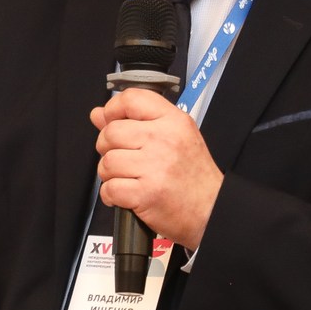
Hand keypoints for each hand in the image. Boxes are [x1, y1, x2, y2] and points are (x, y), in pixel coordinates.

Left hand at [90, 88, 223, 251]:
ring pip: (107, 161)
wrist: (211, 210)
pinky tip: (125, 194)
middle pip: (111, 132)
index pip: (132, 99)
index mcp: (173, 122)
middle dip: (107, 147)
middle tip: (120, 158)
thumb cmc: (194, 177)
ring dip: (109, 174)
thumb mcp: (175, 138)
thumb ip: (137, 122)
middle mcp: (164, 140)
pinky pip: (109, 188)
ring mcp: (154, 167)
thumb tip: (99, 114)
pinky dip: (111, 195)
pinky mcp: (146, 193)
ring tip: (125, 178)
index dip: (113, 109)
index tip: (111, 121)